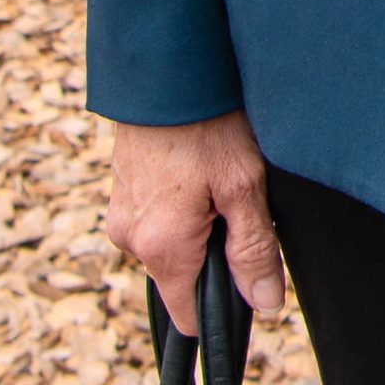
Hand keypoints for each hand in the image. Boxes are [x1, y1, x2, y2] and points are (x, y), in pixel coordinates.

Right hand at [107, 115, 286, 334]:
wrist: (165, 70)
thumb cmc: (207, 123)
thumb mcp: (244, 186)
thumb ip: (253, 250)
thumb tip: (263, 303)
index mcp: (160, 247)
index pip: (187, 314)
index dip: (222, 308)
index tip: (248, 285)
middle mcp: (130, 238)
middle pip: (182, 276)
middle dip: (215, 255)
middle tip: (239, 206)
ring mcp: (121, 214)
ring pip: (171, 245)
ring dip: (198, 227)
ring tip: (217, 181)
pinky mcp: (121, 192)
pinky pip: (156, 218)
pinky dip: (180, 206)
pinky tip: (198, 171)